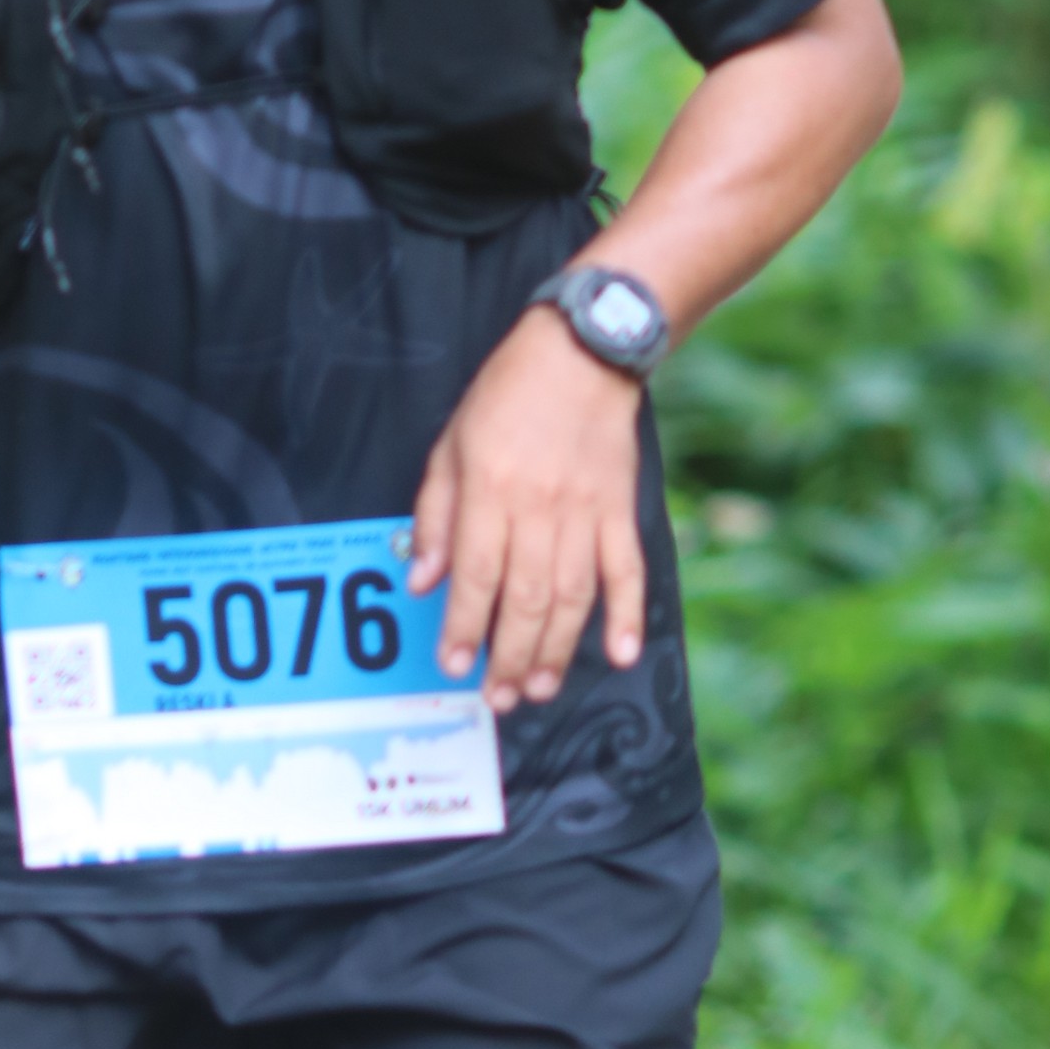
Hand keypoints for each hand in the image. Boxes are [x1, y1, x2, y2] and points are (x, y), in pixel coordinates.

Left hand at [409, 306, 646, 715]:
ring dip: (556, 650)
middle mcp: (538, 508)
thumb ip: (437, 514)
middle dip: (508, 655)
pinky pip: (626, 569)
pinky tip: (620, 653)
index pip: (475, 576)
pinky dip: (626, 613)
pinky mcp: (620, 509)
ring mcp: (585, 512)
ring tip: (537, 687)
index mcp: (491, 490)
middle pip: (525, 598)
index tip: (455, 665)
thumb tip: (423, 579)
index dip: (465, 627)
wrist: (583, 351)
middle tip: (497, 697)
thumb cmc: (507, 394)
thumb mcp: (452, 444)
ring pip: (572, 596)